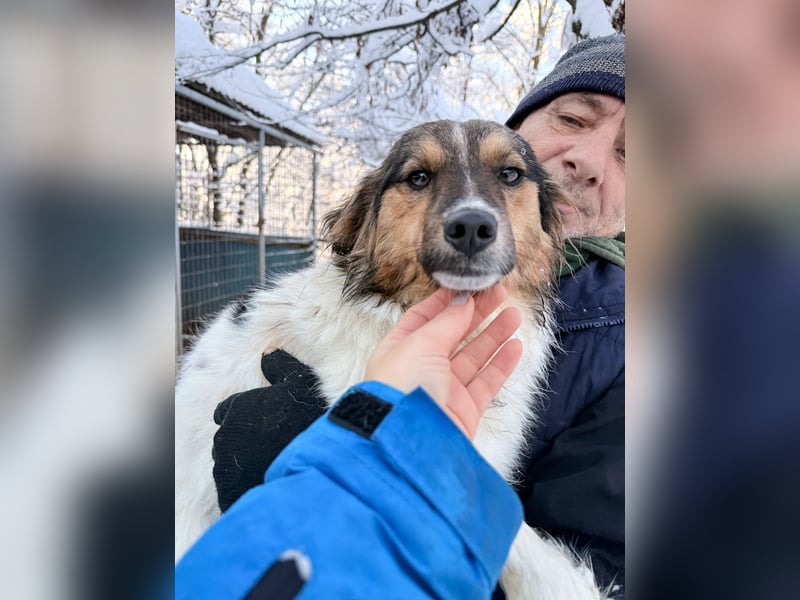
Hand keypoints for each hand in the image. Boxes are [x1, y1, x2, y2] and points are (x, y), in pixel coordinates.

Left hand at [212, 350, 325, 511]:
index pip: (227, 410)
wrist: (317, 466)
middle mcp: (225, 435)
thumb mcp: (300, 382)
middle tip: (270, 442)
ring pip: (229, 461)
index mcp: (237, 408)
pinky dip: (244, 483)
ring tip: (270, 463)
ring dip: (243, 460)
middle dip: (244, 437)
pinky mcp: (228, 492)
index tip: (261, 420)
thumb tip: (266, 353)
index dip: (245, 414)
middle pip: (228, 435)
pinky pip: (233, 486)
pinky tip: (266, 481)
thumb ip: (280, 366)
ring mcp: (225, 466)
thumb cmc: (308, 418)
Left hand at [365, 284, 522, 438]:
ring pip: (474, 356)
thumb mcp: (420, 344)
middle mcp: (421, 368)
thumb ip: (446, 322)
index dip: (446, 302)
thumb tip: (463, 300)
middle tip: (500, 293)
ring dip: (494, 335)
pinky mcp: (465, 410)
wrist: (407, 444)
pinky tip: (515, 346)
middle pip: (453, 334)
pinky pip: (486, 382)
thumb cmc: (402, 387)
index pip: (424, 318)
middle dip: (476, 313)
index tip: (469, 286)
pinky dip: (502, 364)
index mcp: (400, 349)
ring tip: (515, 314)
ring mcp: (445, 390)